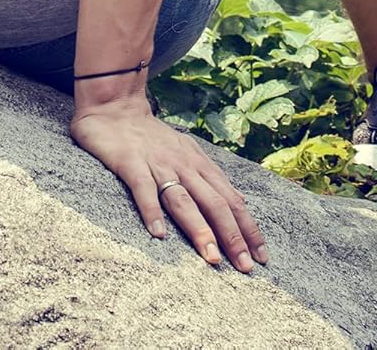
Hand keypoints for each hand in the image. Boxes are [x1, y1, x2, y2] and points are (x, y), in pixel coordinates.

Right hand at [70, 96, 267, 271]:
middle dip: (232, 235)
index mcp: (199, 164)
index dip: (248, 228)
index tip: (261, 257)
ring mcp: (158, 164)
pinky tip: (158, 234)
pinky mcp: (131, 162)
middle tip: (244, 267)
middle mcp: (184, 165)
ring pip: (183, 199)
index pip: (231, 200)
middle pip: (214, 202)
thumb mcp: (187, 153)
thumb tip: (239, 201)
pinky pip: (143, 188)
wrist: (115, 108)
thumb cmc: (152, 137)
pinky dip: (151, 210)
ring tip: (211, 257)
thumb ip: (209, 177)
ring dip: (199, 229)